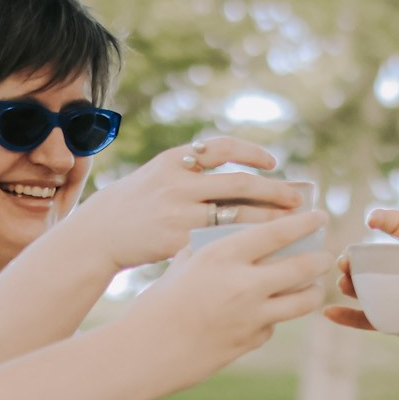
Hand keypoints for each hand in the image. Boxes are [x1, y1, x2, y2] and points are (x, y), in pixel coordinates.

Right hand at [67, 137, 305, 274]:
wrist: (99, 233)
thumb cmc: (140, 202)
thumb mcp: (161, 174)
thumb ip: (197, 171)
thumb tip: (252, 177)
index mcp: (175, 160)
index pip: (222, 147)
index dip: (252, 153)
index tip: (274, 163)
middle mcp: (178, 183)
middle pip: (239, 184)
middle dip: (274, 192)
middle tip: (299, 200)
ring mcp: (177, 213)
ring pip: (236, 215)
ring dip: (269, 221)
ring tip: (292, 227)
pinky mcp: (178, 242)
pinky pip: (221, 242)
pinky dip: (246, 245)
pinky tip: (265, 251)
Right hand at [128, 212, 330, 383]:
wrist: (143, 352)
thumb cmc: (157, 302)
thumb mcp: (183, 264)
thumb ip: (213, 248)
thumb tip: (237, 234)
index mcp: (223, 256)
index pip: (278, 232)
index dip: (305, 222)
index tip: (320, 215)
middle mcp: (244, 284)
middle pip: (303, 266)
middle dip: (320, 258)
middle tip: (326, 255)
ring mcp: (252, 316)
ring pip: (303, 301)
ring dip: (312, 291)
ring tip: (312, 286)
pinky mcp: (252, 341)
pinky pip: (275, 324)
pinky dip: (275, 317)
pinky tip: (267, 313)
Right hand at [323, 208, 398, 366]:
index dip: (389, 221)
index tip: (372, 221)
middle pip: (378, 261)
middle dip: (357, 259)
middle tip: (344, 263)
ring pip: (369, 289)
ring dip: (351, 285)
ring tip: (343, 283)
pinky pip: (370, 321)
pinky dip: (349, 319)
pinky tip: (329, 314)